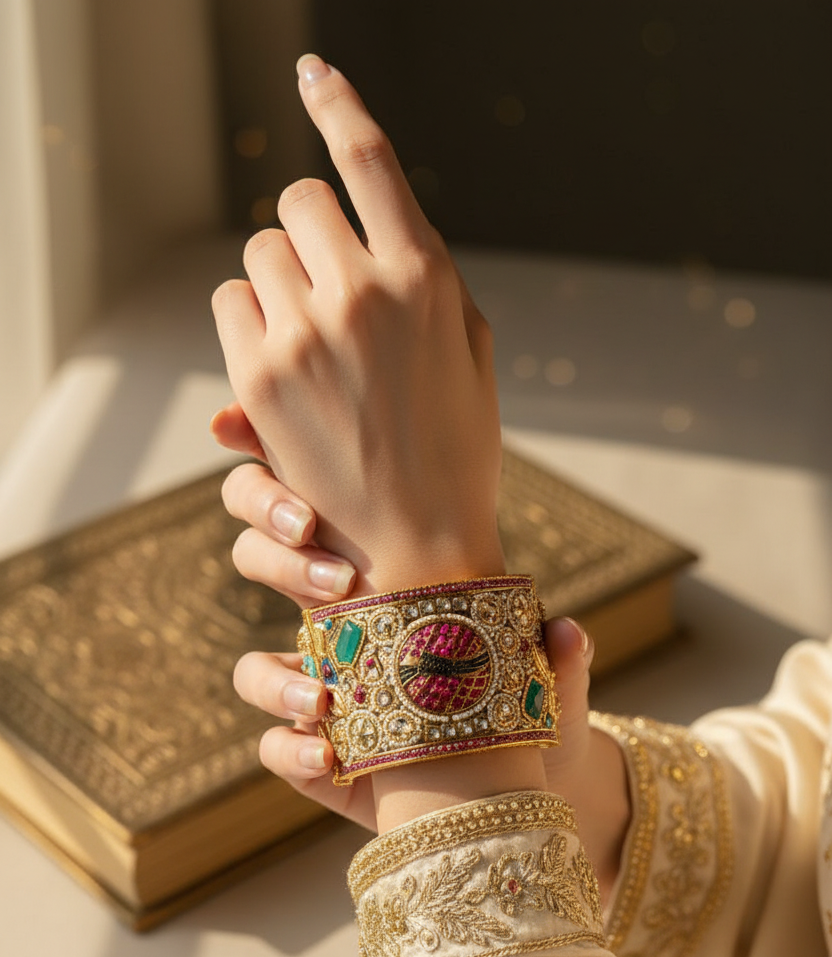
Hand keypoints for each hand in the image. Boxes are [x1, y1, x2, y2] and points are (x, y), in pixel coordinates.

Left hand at [212, 55, 503, 596]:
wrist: (418, 545)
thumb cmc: (455, 448)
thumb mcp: (472, 354)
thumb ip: (429, 280)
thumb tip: (366, 237)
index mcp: (427, 277)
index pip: (369, 161)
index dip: (337, 104)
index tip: (311, 72)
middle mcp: (364, 293)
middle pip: (296, 202)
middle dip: (306, 233)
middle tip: (322, 277)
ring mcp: (306, 334)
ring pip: (258, 254)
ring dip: (277, 279)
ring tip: (308, 334)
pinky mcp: (261, 377)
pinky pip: (231, 304)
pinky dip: (249, 319)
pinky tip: (280, 359)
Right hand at [218, 460, 629, 897]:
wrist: (508, 790)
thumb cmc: (519, 710)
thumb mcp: (539, 678)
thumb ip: (553, 655)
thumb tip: (566, 630)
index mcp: (375, 582)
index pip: (302, 514)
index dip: (272, 488)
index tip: (282, 479)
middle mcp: (331, 630)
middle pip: (255, 560)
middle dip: (275, 555)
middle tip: (333, 580)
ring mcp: (314, 693)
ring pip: (253, 669)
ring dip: (276, 676)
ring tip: (324, 697)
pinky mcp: (310, 756)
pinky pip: (274, 746)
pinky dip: (293, 748)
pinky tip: (330, 755)